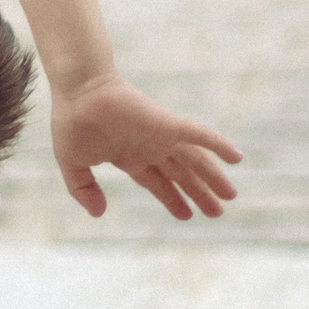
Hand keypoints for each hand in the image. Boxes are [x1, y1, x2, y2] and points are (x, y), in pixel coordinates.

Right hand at [49, 72, 241, 219]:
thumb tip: (98, 214)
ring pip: (194, 161)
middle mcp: (149, 148)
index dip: (172, 199)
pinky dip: (219, 145)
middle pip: (181, 175)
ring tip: (231, 195)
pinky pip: (199, 135)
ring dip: (213, 178)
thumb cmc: (72, 122)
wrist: (77, 92)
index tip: (187, 216)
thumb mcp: (73, 164)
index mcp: (129, 157)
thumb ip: (84, 190)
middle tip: (217, 212)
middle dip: (198, 194)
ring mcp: (160, 136)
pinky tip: (237, 158)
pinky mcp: (167, 124)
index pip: (157, 182)